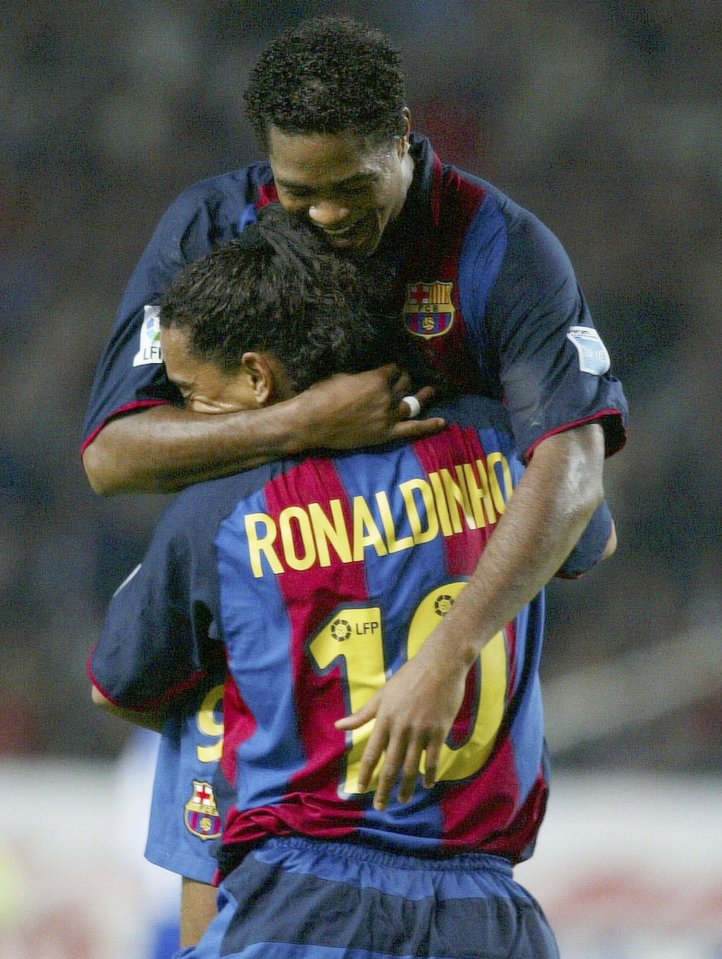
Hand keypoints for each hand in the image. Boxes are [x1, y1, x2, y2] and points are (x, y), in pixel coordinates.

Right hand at [299, 365, 443, 450]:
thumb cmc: (321, 396)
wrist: (312, 423)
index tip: (388, 370)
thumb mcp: (342, 376)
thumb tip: (369, 378)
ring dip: (423, 395)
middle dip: (403, 380)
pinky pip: (413, 429)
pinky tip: (442, 422)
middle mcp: (387, 396)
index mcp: (377, 379)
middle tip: (402, 380)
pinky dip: (428, 426)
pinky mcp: (386, 433)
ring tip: (431, 390)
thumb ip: (362, 377)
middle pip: (404, 384)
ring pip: (412, 402)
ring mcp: (389, 415)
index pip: (393, 369)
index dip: (391, 369)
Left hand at [334, 641, 469, 809]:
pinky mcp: (439, 731)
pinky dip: (429, 774)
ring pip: (412, 766)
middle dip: (384, 788)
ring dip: (407, 787)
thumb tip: (339, 726)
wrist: (440, 664)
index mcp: (385, 719)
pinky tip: (426, 784)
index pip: (372, 753)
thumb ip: (362, 714)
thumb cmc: (409, 678)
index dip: (366, 774)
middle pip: (391, 765)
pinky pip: (433, 759)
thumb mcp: (382, 694)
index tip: (361, 789)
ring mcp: (421, 731)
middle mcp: (401, 728)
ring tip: (403, 800)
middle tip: (380, 806)